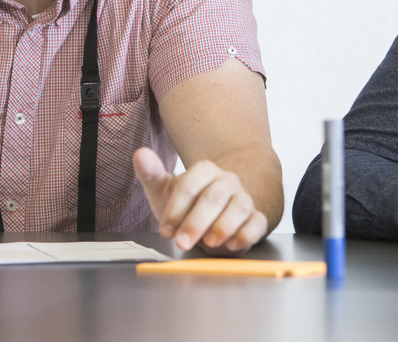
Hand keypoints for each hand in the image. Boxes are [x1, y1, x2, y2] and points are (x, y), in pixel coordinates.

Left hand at [133, 147, 267, 254]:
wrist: (215, 217)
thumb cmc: (187, 205)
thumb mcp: (164, 192)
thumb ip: (151, 174)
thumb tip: (140, 154)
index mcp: (204, 171)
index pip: (190, 185)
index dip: (176, 209)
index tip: (165, 230)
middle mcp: (227, 181)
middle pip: (214, 197)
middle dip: (197, 222)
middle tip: (182, 242)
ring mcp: (244, 198)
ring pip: (240, 207)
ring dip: (224, 226)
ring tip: (209, 243)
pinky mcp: (257, 218)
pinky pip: (258, 222)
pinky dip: (248, 233)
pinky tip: (234, 244)